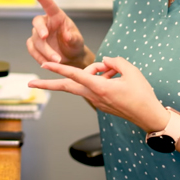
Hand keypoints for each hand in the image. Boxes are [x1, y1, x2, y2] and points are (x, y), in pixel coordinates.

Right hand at [27, 0, 88, 66]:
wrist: (71, 58)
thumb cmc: (74, 44)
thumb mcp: (78, 41)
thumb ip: (74, 38)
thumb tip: (67, 36)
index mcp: (57, 17)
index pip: (48, 5)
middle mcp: (46, 23)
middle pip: (37, 23)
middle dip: (40, 29)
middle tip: (45, 37)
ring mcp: (38, 34)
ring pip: (36, 40)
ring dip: (45, 51)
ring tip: (57, 60)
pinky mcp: (34, 45)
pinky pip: (32, 50)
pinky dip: (39, 57)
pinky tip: (47, 62)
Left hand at [28, 56, 168, 132]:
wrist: (149, 117)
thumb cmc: (143, 95)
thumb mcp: (132, 71)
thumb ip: (115, 61)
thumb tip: (104, 61)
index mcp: (100, 88)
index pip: (75, 75)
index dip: (58, 68)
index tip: (44, 65)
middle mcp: (95, 96)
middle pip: (66, 87)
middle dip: (47, 84)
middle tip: (30, 83)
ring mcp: (96, 102)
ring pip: (83, 84)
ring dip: (92, 73)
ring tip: (114, 70)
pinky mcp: (101, 104)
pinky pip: (93, 88)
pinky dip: (99, 79)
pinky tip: (115, 77)